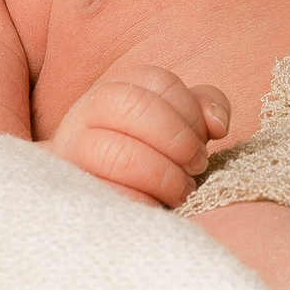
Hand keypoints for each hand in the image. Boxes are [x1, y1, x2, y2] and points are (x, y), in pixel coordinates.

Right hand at [47, 65, 231, 207]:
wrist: (89, 196)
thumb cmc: (143, 156)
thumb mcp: (173, 127)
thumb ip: (201, 111)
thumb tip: (216, 123)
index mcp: (118, 90)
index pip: (160, 82)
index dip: (191, 113)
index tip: (203, 142)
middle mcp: (87, 112)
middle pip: (133, 106)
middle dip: (177, 139)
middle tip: (196, 166)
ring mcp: (73, 151)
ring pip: (119, 153)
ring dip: (162, 176)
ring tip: (181, 192)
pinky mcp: (73, 191)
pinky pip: (108, 195)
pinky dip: (142, 202)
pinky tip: (157, 208)